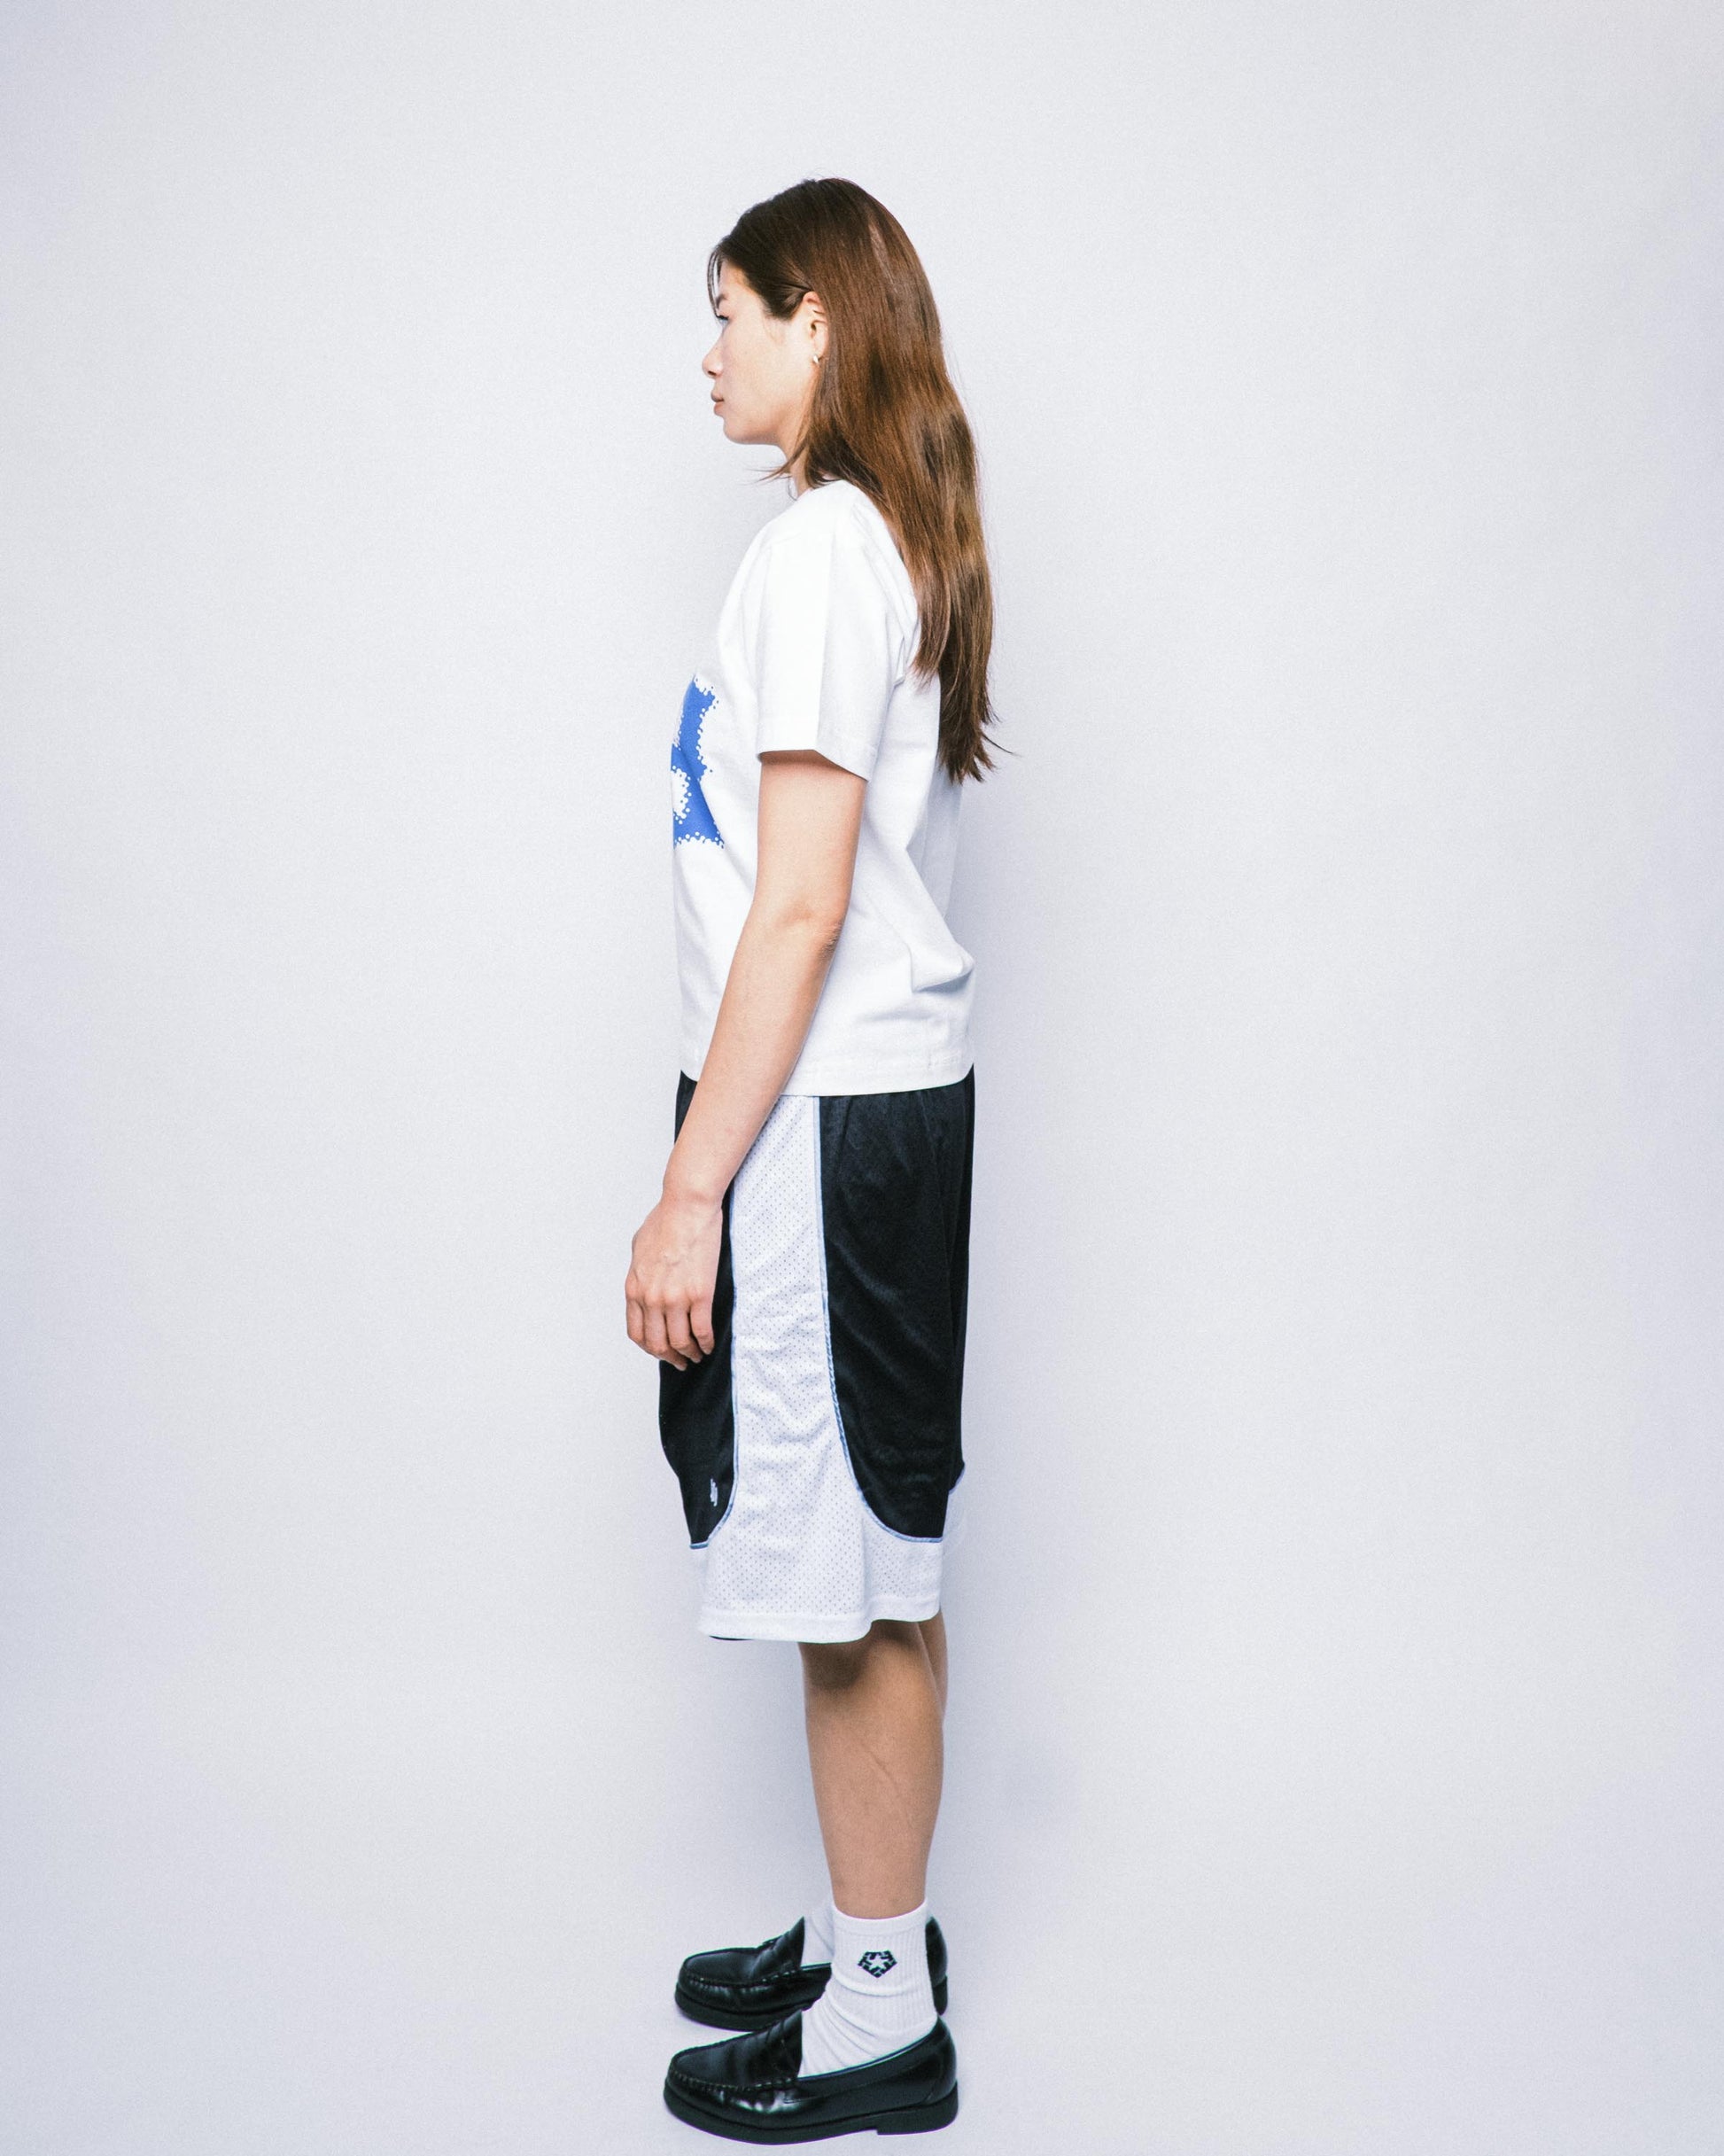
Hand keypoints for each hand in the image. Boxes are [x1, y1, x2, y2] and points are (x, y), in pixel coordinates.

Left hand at [626, 1189, 721, 1371]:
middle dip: (670, 1358)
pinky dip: (706, 1343)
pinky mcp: (699, 1295)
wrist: (686, 1208)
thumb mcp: (638, 1249)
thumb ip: (639, 1274)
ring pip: (680, 1342)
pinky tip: (710, 1344)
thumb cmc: (665, 1220)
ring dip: (690, 1354)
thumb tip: (645, 1285)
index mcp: (634, 1289)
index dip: (650, 1348)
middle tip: (680, 1362)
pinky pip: (702, 1330)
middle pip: (657, 1343)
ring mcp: (675, 1299)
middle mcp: (651, 1299)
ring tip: (697, 1355)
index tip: (660, 1351)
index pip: (637, 1333)